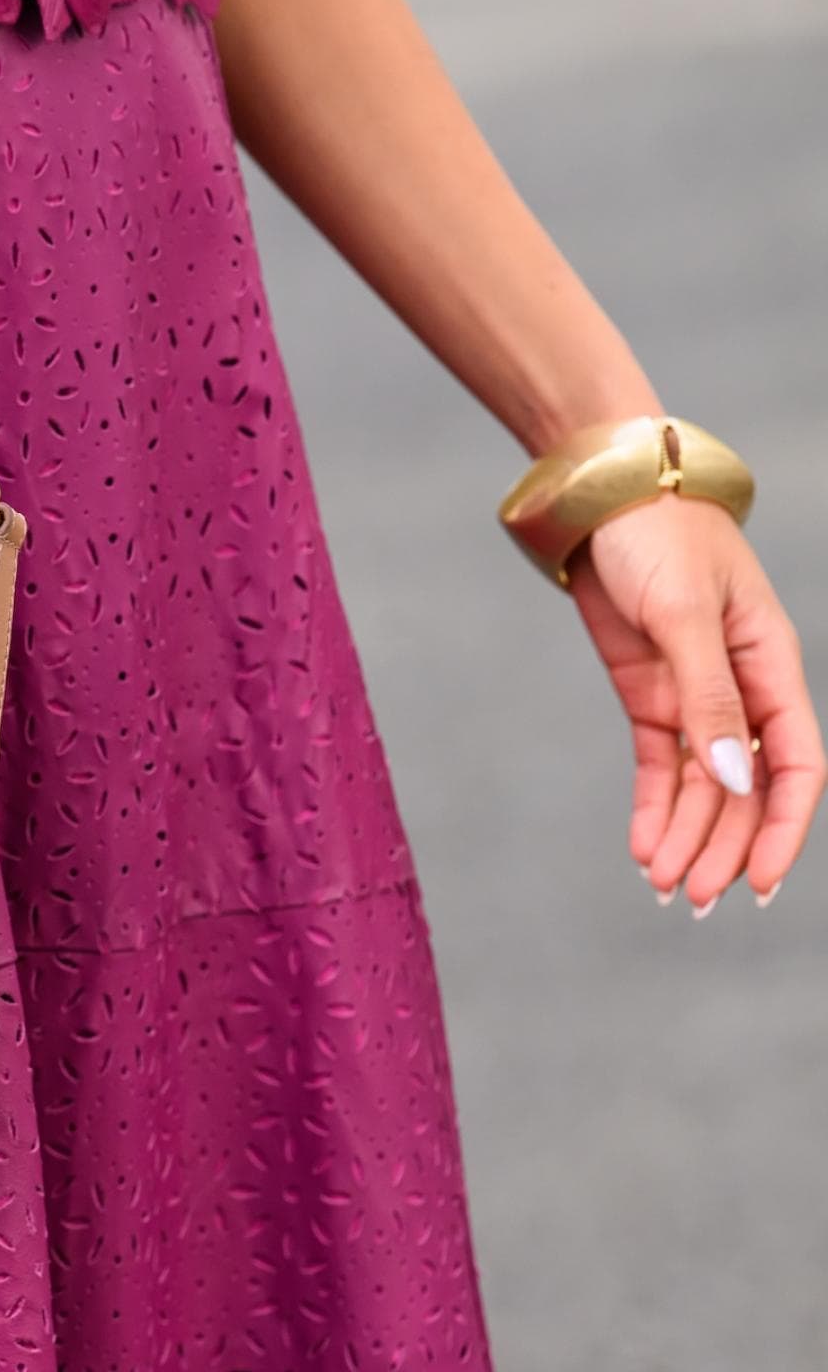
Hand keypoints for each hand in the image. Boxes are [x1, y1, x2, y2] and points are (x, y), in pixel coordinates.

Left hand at [566, 493, 824, 915]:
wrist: (603, 499)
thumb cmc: (658, 536)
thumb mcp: (686, 612)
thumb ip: (709, 694)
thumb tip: (735, 777)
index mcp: (773, 665)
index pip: (796, 765)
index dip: (783, 826)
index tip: (761, 881)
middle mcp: (741, 689)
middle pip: (745, 790)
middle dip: (725, 847)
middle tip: (695, 901)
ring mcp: (695, 694)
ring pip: (703, 786)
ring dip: (688, 837)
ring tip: (664, 887)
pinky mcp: (650, 693)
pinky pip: (662, 765)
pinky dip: (656, 807)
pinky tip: (645, 847)